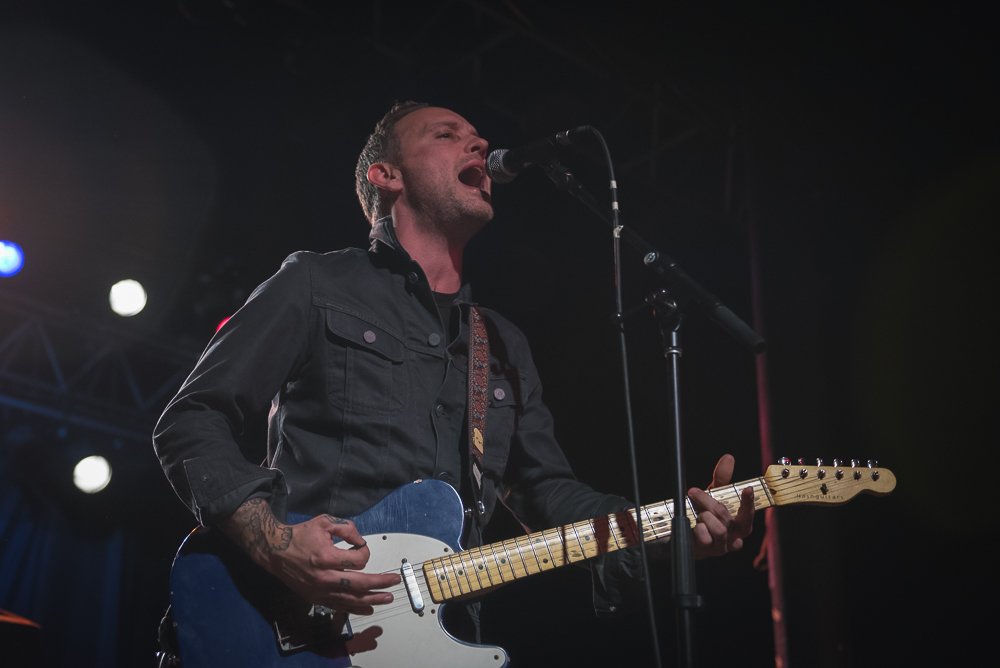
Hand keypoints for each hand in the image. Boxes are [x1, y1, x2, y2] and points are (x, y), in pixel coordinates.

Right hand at [221, 499, 400, 614]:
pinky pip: (339, 606)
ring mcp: (320, 590)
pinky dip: (355, 609)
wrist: (276, 551)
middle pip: (359, 584)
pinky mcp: (316, 598)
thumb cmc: (300, 536)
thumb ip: (346, 528)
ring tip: (387, 599)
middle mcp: (324, 577)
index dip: (365, 551)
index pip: (358, 560)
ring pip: (351, 599)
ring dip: (372, 600)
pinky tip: (368, 609)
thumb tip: (361, 541)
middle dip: (380, 583)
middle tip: (394, 581)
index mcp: (326, 557)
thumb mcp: (324, 522)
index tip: (361, 546)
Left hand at [688, 454, 754, 558]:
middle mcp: (735, 537)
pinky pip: (704, 537)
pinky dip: (696, 528)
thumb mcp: (714, 495)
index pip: (749, 513)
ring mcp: (722, 546)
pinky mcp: (709, 551)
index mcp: (741, 524)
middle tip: (693, 492)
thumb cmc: (707, 515)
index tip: (747, 489)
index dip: (749, 501)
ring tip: (697, 515)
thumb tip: (728, 458)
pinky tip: (694, 527)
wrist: (688, 537)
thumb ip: (722, 479)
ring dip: (702, 516)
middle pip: (725, 515)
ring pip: (716, 527)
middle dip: (707, 501)